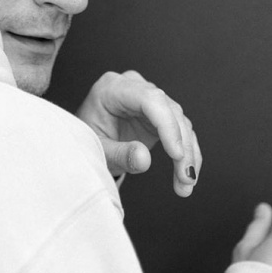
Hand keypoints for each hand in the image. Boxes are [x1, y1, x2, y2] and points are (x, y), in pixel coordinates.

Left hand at [75, 70, 201, 195]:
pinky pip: (180, 131)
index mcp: (113, 88)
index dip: (167, 126)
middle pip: (169, 111)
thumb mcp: (97, 149)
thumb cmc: (85, 140)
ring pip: (180, 122)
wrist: (83, 141)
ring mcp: (148, 99)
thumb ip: (119, 154)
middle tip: (185, 178)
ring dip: (188, 155)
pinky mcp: (159, 113)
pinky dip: (187, 154)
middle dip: (182, 147)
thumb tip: (144, 159)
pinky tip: (187, 175)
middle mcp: (134, 88)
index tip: (177, 154)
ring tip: (185, 184)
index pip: (150, 99)